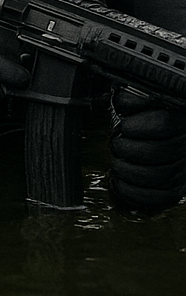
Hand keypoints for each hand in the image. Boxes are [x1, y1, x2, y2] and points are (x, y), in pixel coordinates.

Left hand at [109, 88, 185, 211]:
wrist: (172, 137)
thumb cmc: (153, 117)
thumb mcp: (147, 101)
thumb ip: (135, 98)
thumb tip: (124, 102)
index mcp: (180, 122)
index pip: (162, 124)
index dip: (136, 127)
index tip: (124, 126)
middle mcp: (185, 147)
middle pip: (155, 152)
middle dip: (126, 149)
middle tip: (117, 145)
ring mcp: (183, 171)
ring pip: (155, 176)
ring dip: (127, 171)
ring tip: (117, 164)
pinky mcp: (176, 189)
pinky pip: (156, 197)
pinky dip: (133, 192)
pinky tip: (121, 182)